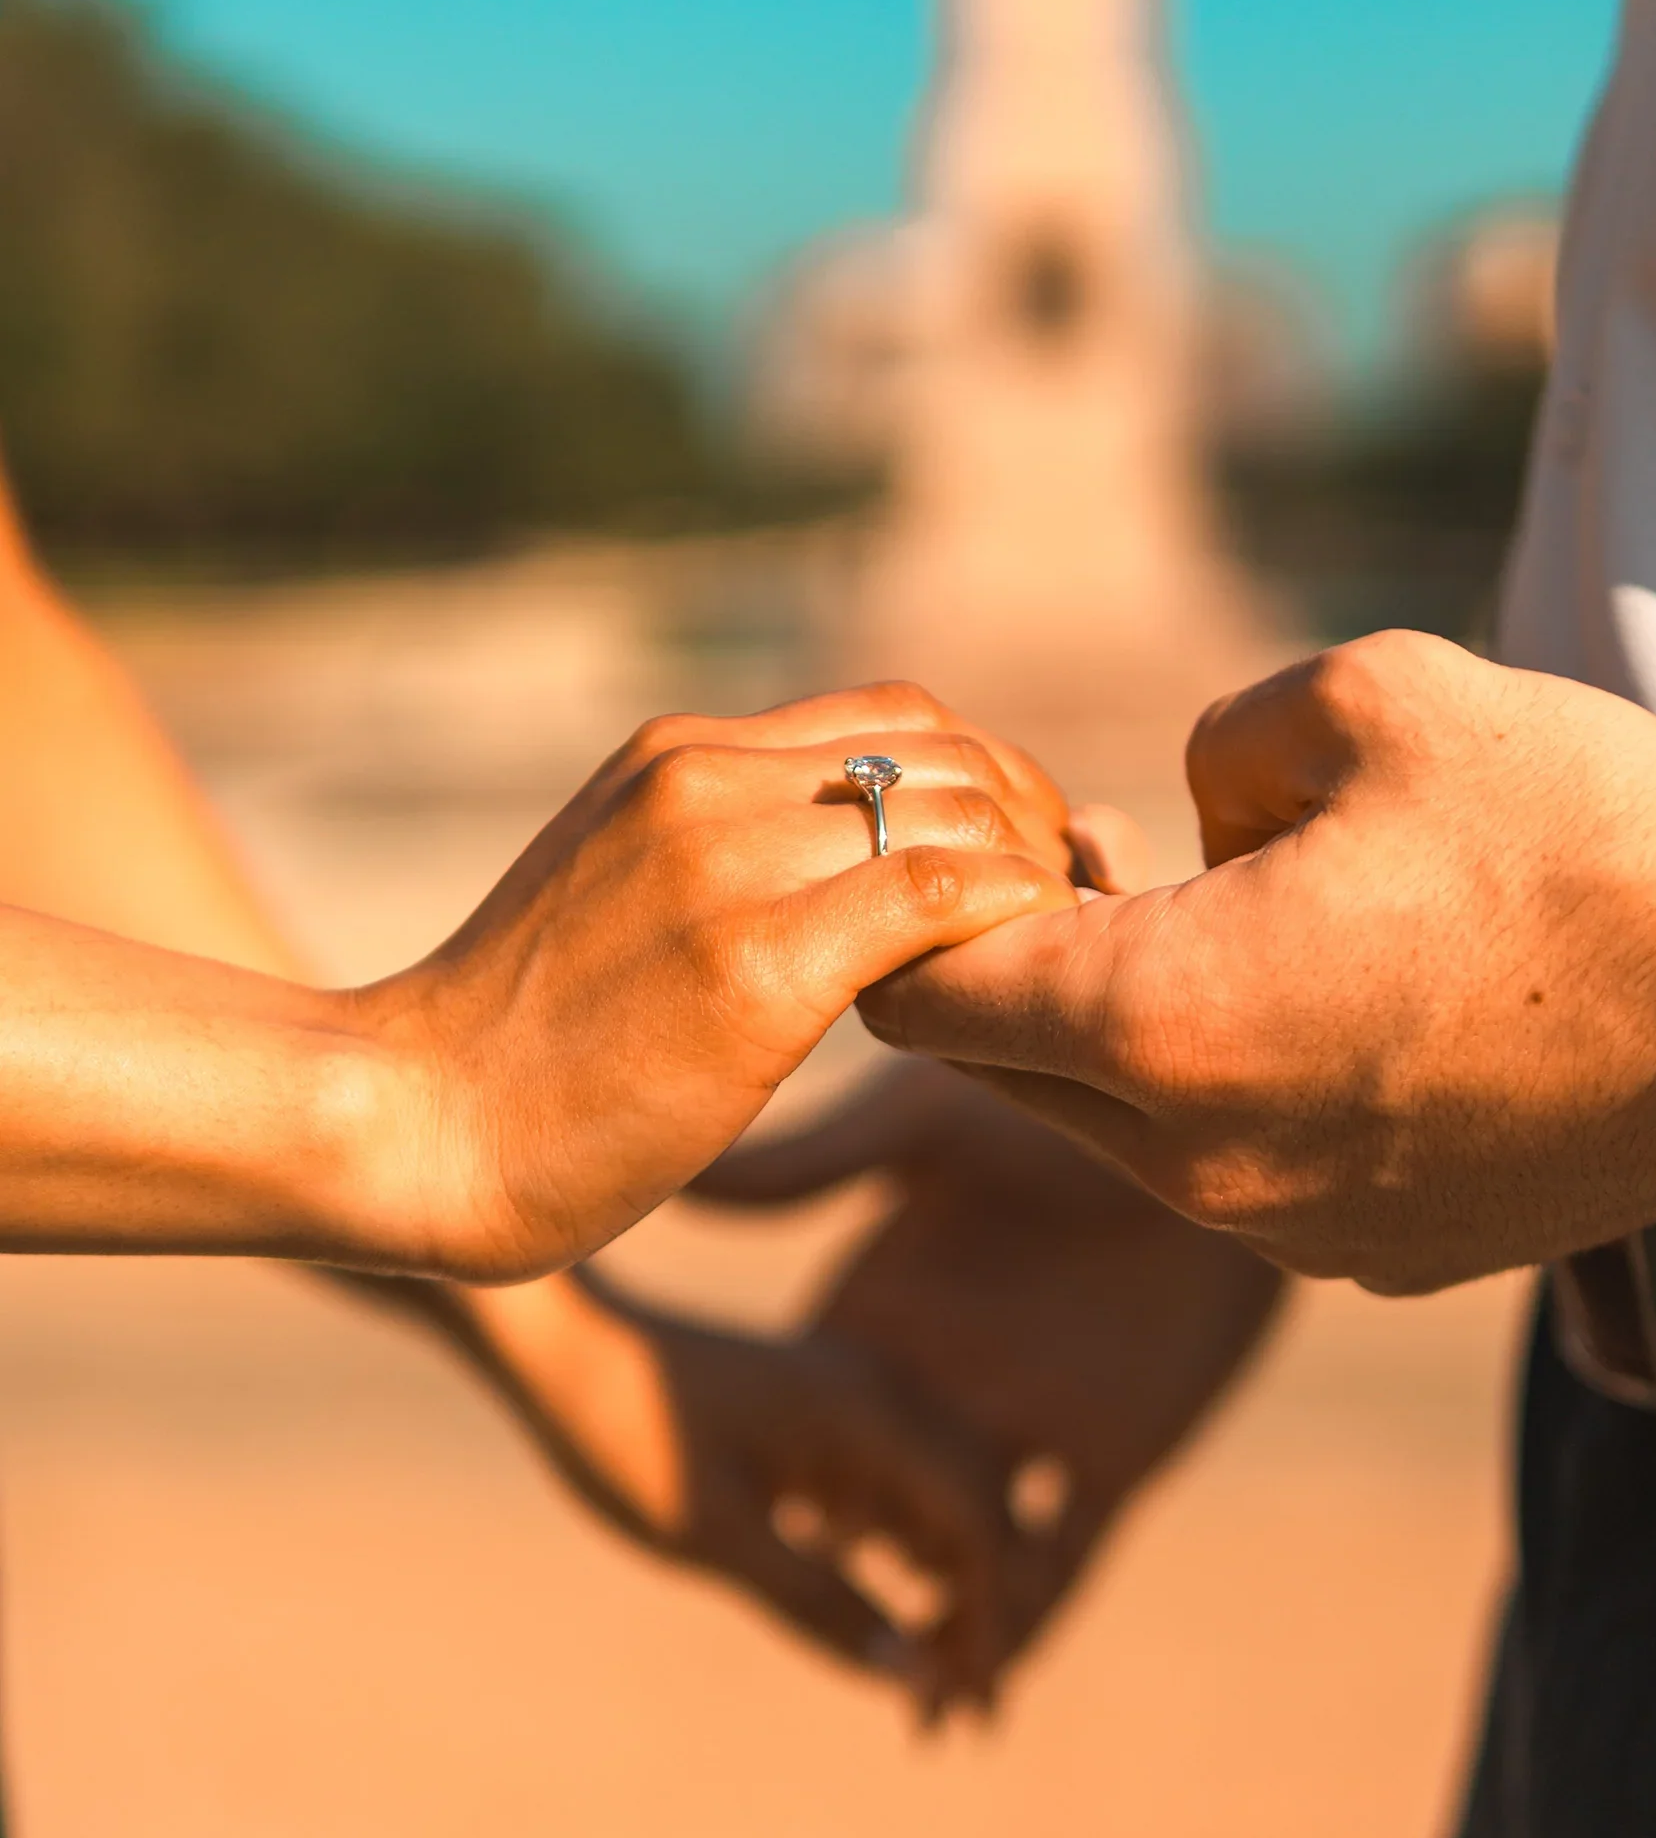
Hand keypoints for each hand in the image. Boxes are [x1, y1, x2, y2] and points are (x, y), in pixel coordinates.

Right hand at [355, 681, 1078, 1280]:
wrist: (414, 1123)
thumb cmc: (521, 1038)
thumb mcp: (617, 888)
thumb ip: (721, 849)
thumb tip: (841, 866)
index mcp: (678, 753)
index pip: (895, 714)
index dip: (988, 776)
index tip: (1020, 856)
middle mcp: (703, 778)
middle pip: (942, 751)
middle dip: (1029, 821)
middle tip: (1060, 907)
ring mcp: (725, 863)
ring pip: (954, 814)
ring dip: (1029, 876)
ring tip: (1048, 954)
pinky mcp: (752, 965)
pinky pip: (934, 898)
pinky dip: (1009, 919)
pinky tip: (1024, 971)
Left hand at [362, 1263, 1018, 1705]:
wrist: (554, 1343)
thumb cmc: (628, 1433)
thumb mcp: (717, 1535)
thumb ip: (819, 1602)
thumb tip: (911, 1677)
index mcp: (871, 1411)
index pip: (980, 1523)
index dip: (990, 1621)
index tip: (971, 1710)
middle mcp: (881, 1393)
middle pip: (979, 1511)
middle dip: (982, 1613)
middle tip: (962, 1721)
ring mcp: (854, 1398)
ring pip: (939, 1503)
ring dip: (946, 1588)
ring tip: (927, 1689)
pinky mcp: (821, 1413)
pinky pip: (893, 1488)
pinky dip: (901, 1554)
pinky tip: (883, 1615)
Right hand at [689, 1059, 1284, 1713]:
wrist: (1212, 1118)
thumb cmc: (1063, 1106)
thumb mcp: (923, 1128)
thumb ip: (811, 1162)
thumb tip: (677, 1163)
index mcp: (892, 1317)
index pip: (818, 1428)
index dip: (778, 1493)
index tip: (725, 1557)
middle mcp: (954, 1383)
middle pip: (886, 1513)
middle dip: (855, 1591)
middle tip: (823, 1663)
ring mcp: (1033, 1426)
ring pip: (970, 1559)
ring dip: (942, 1634)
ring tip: (909, 1711)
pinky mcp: (1116, 1455)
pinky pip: (1062, 1564)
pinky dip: (1027, 1631)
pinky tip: (991, 1689)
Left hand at [860, 632, 1655, 1292]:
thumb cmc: (1580, 835)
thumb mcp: (1377, 697)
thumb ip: (1221, 740)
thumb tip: (1186, 821)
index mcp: (1164, 1020)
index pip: (925, 995)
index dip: (924, 907)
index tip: (990, 842)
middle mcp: (1195, 1159)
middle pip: (1001, 1073)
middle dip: (1012, 969)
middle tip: (1091, 860)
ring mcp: (1279, 1229)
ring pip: (1113, 1130)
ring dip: (1120, 1033)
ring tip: (1217, 918)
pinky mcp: (1363, 1257)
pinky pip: (1228, 1173)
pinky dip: (1224, 1095)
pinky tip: (1321, 1006)